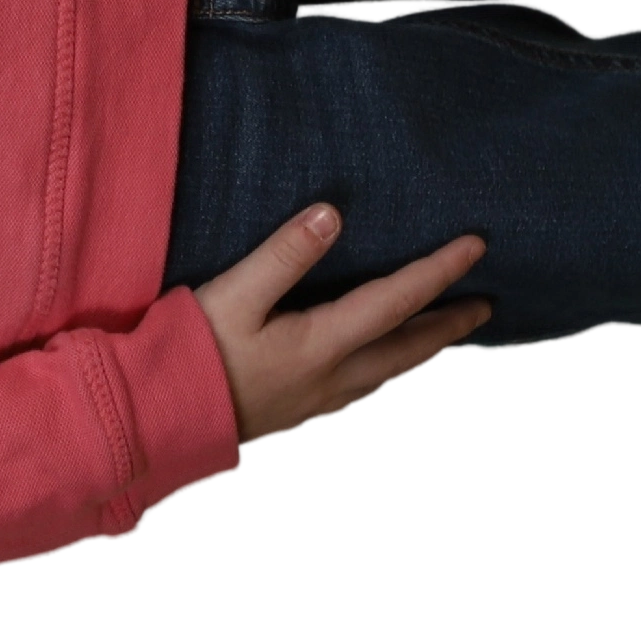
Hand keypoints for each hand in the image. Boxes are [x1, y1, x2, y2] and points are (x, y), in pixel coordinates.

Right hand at [194, 204, 492, 449]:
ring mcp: (314, 401)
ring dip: (421, 350)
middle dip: (448, 325)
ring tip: (442, 334)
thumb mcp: (231, 296)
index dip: (439, 271)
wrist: (156, 426)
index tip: (476, 246)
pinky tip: (373, 365)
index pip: (396, 301)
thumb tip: (333, 213)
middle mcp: (330, 378)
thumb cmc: (188, 358)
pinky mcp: (294, 413)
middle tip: (484, 307)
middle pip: (406, 348)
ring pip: (387, 373)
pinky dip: (386, 368)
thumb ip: (282, 255)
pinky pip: (361, 387)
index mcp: (321, 344)